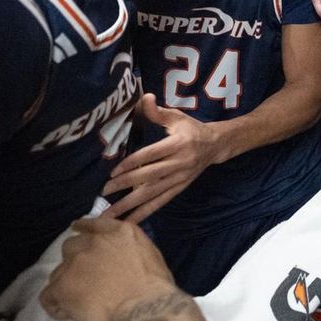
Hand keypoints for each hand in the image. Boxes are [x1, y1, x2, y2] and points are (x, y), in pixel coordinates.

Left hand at [39, 217, 178, 320]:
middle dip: (76, 261)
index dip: (83, 229)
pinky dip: (56, 305)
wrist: (145, 309)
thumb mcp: (150, 256)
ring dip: (67, 284)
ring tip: (79, 302)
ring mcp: (76, 263)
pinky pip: (48, 296)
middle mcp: (94, 242)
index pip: (94, 224)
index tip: (77, 230)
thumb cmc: (156, 288)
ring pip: (58, 272)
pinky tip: (68, 313)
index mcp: (119, 232)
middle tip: (86, 279)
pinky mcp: (62, 286)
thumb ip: (130, 250)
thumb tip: (120, 258)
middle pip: (71, 246)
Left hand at [102, 93, 222, 222]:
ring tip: (109, 217)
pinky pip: (159, 203)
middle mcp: (180, 164)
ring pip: (153, 194)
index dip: (133, 163)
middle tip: (104, 192)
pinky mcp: (179, 189)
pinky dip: (143, 214)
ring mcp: (179, 179)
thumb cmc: (191, 129)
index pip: (152, 155)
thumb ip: (158, 112)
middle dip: (126, 185)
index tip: (113, 171)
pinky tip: (127, 223)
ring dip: (130, 206)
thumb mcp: (177, 116)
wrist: (216, 146)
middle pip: (150, 177)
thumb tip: (144, 97)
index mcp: (178, 144)